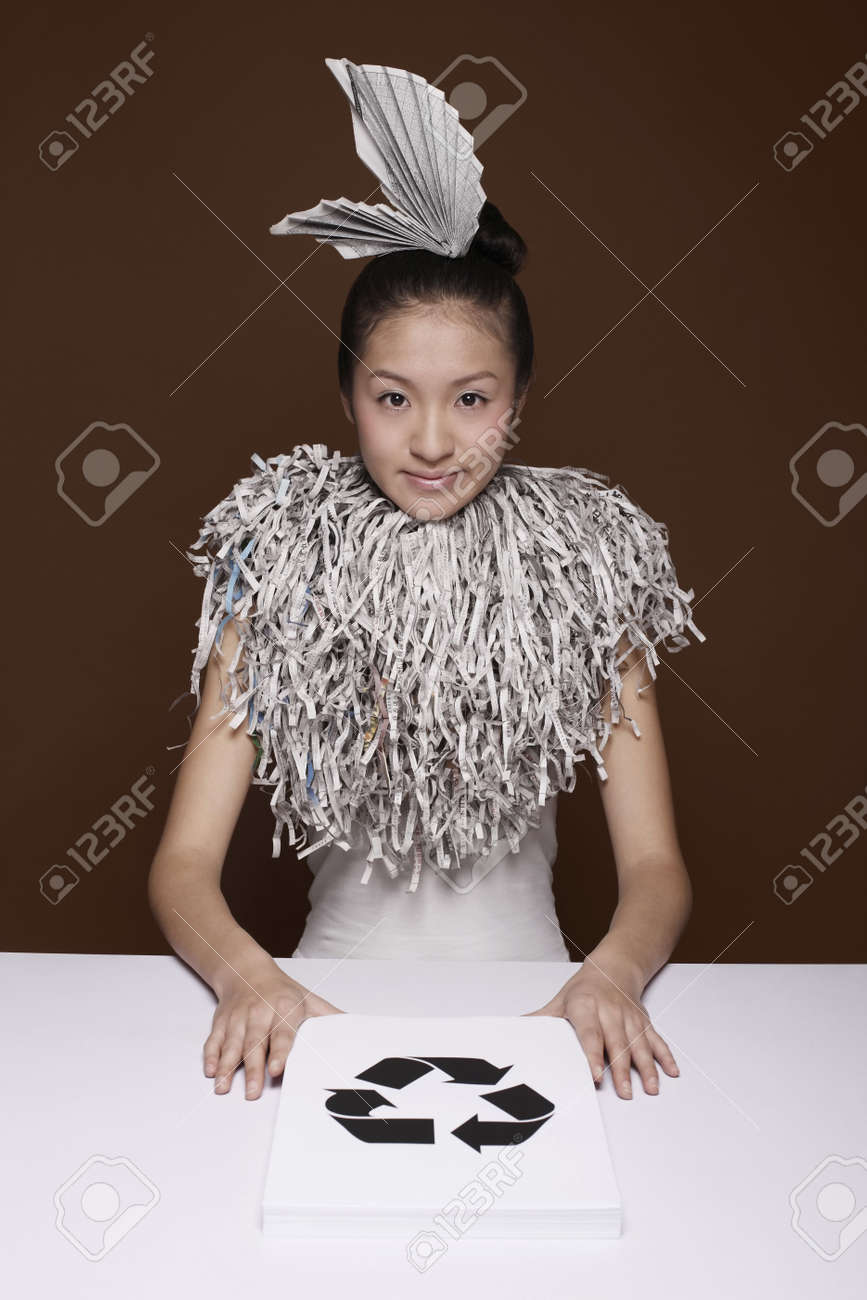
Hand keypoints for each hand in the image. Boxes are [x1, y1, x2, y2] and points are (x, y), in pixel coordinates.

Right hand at [204, 963, 344, 1098]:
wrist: (246, 971)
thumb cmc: (281, 991)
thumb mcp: (309, 999)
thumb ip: (329, 1017)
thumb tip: (354, 1029)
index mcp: (284, 1007)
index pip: (282, 1032)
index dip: (279, 1051)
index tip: (277, 1069)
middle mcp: (259, 1012)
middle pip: (255, 1043)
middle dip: (252, 1069)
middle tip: (253, 1092)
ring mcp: (238, 1017)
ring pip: (232, 1044)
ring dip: (227, 1066)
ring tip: (224, 1088)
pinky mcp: (222, 1022)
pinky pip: (214, 1040)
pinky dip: (211, 1056)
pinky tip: (211, 1072)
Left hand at [522, 959, 678, 1098]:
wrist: (613, 967)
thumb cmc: (583, 989)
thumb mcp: (560, 1001)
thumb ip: (541, 1019)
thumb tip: (517, 1030)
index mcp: (586, 1005)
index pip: (590, 1033)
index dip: (594, 1055)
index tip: (597, 1076)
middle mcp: (610, 1010)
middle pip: (617, 1042)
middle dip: (621, 1069)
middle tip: (625, 1092)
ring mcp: (629, 1016)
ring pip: (639, 1043)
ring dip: (646, 1067)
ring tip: (650, 1089)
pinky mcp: (644, 1021)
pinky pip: (656, 1039)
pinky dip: (665, 1056)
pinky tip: (671, 1072)